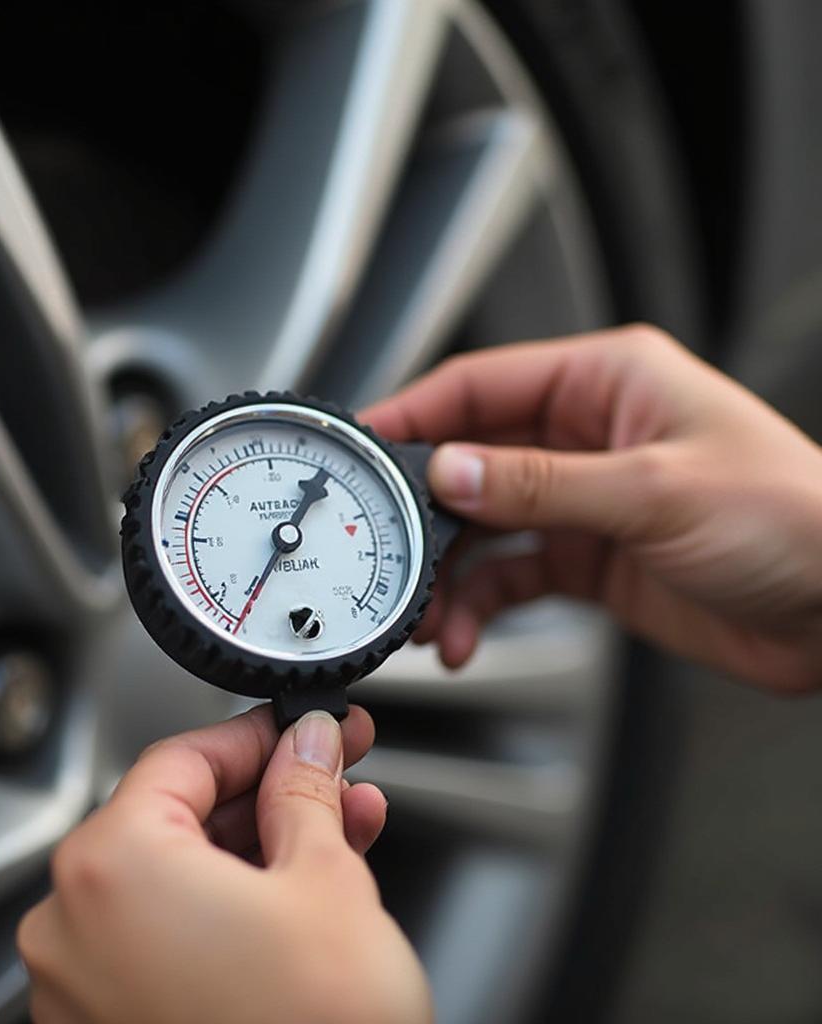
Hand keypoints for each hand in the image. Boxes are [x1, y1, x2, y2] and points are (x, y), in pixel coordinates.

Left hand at [18, 705, 431, 1023]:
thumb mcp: (325, 880)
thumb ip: (306, 790)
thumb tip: (305, 745)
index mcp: (110, 868)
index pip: (182, 758)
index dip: (256, 736)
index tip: (302, 730)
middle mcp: (75, 928)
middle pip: (182, 819)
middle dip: (274, 793)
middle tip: (334, 774)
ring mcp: (88, 990)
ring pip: (186, 880)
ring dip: (268, 849)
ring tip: (345, 830)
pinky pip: (177, 937)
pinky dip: (238, 908)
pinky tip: (307, 890)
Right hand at [362, 324, 821, 692]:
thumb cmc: (791, 517)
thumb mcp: (653, 492)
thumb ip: (541, 485)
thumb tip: (450, 470)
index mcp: (603, 383)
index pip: (481, 385)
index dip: (414, 414)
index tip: (361, 445)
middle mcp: (584, 435)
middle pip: (470, 460)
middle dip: (422, 511)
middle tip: (380, 549)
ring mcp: (581, 500)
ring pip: (483, 526)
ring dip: (445, 571)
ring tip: (421, 613)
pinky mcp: (586, 556)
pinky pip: (511, 574)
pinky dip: (480, 605)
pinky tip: (463, 635)